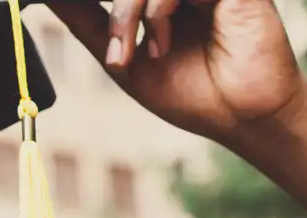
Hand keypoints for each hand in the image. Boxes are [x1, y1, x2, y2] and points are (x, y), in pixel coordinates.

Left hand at [49, 0, 306, 141]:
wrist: (241, 117)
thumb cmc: (189, 90)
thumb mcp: (120, 56)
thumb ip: (86, 20)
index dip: (94, 0)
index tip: (64, 14)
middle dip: (115, 13)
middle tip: (112, 51)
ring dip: (128, 12)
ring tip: (138, 53)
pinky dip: (155, 8)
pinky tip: (161, 43)